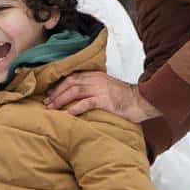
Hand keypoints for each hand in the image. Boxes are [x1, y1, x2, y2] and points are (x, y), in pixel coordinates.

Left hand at [44, 71, 160, 122]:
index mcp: (96, 75)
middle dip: (56, 93)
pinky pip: (86, 102)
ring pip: (75, 91)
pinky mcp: (105, 99)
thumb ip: (94, 89)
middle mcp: (96, 79)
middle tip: (47, 103)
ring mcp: (101, 88)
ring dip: (61, 99)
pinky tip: (67, 114)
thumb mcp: (107, 89)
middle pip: (70, 83)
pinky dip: (75, 107)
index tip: (50, 94)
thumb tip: (78, 99)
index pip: (72, 77)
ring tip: (52, 108)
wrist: (142, 101)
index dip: (59, 86)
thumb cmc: (125, 98)